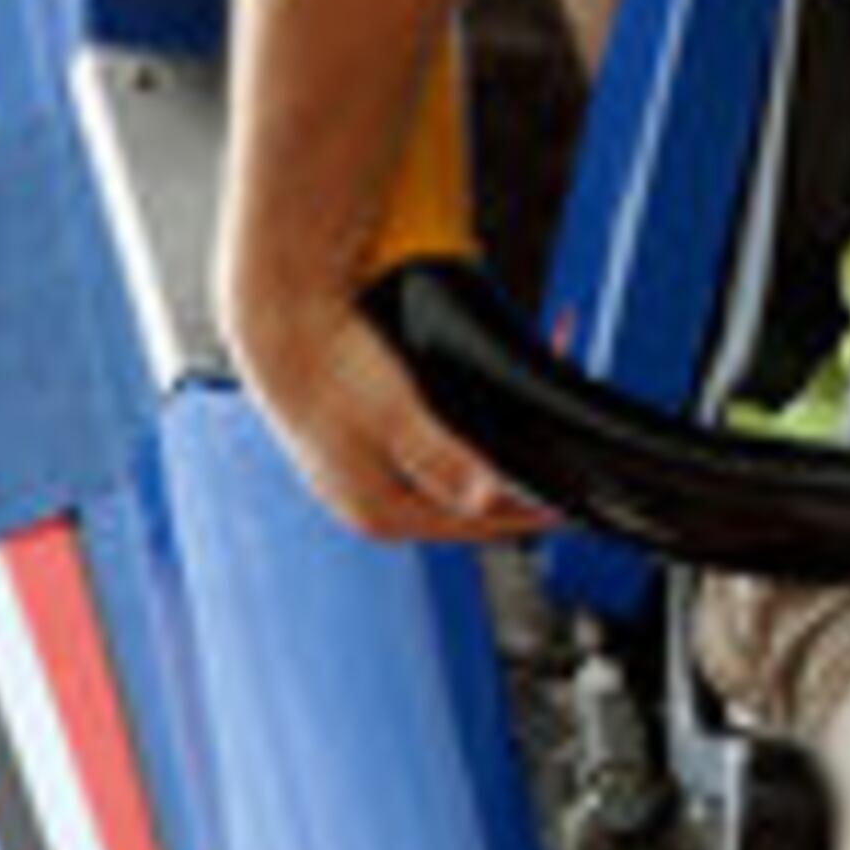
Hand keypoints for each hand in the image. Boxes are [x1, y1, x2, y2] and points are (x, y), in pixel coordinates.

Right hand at [226, 284, 552, 551]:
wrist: (281, 322)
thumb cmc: (331, 365)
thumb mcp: (398, 413)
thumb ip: (444, 458)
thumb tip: (486, 497)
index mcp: (378, 513)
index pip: (474, 527)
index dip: (526, 514)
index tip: (568, 505)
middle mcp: (372, 506)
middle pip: (466, 504)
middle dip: (514, 480)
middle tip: (557, 461)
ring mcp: (367, 479)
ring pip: (452, 477)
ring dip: (492, 456)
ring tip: (530, 436)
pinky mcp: (364, 452)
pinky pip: (431, 454)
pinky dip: (464, 439)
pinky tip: (483, 418)